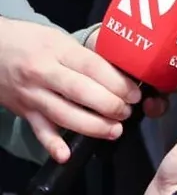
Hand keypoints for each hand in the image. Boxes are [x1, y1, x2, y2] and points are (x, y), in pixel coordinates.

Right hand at [0, 18, 139, 161]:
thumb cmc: (30, 40)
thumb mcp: (58, 38)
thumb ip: (84, 55)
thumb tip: (121, 72)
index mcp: (57, 50)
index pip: (91, 67)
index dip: (116, 82)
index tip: (135, 93)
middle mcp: (43, 73)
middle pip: (80, 92)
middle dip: (109, 105)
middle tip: (127, 112)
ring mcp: (32, 94)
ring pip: (63, 114)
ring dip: (91, 126)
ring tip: (114, 131)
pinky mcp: (23, 111)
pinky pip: (39, 130)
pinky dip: (52, 144)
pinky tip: (66, 155)